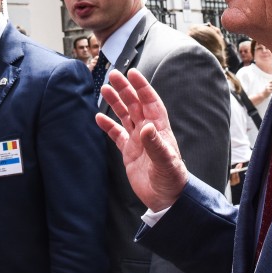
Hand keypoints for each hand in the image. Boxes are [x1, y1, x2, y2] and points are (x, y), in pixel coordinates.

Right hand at [95, 68, 188, 211]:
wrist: (167, 199)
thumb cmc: (172, 180)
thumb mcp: (165, 163)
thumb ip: (155, 145)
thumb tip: (146, 127)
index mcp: (159, 129)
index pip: (150, 102)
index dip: (142, 87)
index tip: (133, 73)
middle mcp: (148, 131)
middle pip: (135, 104)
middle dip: (125, 89)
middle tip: (113, 75)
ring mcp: (138, 141)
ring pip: (125, 116)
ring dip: (116, 102)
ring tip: (104, 88)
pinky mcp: (129, 152)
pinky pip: (117, 134)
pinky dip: (108, 125)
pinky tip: (99, 117)